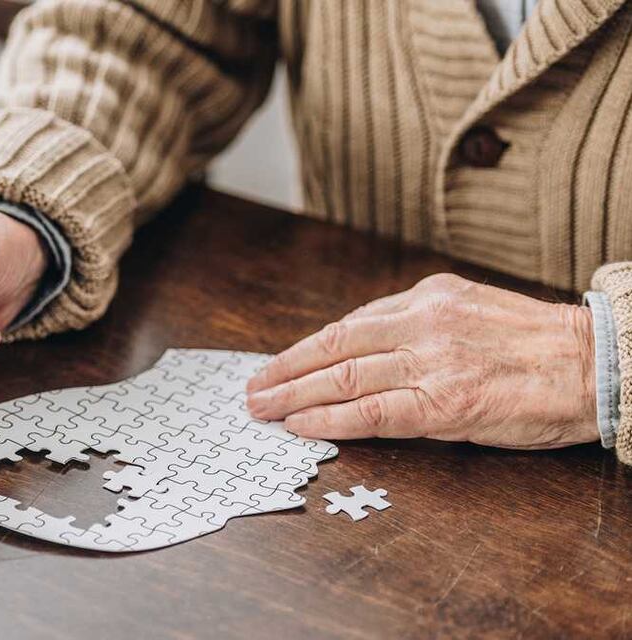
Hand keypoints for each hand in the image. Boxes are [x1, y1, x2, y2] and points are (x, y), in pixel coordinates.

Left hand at [246, 274, 598, 449]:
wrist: (594, 363)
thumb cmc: (535, 343)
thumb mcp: (470, 309)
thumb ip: (418, 322)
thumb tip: (365, 344)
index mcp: (426, 298)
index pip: (348, 324)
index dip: (305, 348)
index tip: (278, 363)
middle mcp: (421, 324)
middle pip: (333, 347)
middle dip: (285, 370)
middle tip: (253, 388)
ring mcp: (430, 363)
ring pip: (343, 377)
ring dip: (293, 395)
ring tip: (263, 408)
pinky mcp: (444, 404)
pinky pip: (372, 413)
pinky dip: (329, 419)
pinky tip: (301, 426)